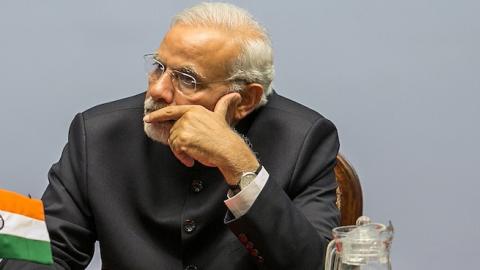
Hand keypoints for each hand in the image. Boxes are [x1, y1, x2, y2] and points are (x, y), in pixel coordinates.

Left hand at [143, 92, 258, 183]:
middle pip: (173, 131)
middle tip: (192, 148)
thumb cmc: (225, 136)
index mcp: (194, 109)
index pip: (171, 111)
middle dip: (180, 142)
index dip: (157, 115)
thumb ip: (224, 105)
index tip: (148, 118)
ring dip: (181, 151)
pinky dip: (182, 157)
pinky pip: (175, 150)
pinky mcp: (182, 140)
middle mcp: (187, 116)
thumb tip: (235, 96)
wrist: (227, 149)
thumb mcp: (222, 116)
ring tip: (193, 154)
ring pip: (173, 142)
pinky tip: (191, 159)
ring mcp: (184, 128)